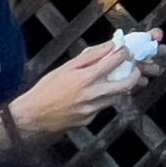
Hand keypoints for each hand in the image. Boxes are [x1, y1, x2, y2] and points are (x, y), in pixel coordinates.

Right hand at [12, 39, 157, 133]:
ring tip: (113, 81)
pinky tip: (92, 96)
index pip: (116, 61)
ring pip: (116, 97)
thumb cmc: (46, 89)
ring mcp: (91, 110)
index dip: (125, 54)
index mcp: (86, 78)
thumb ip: (90, 56)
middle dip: (135, 74)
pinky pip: (102, 108)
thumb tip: (110, 45)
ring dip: (120, 88)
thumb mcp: (66, 67)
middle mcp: (92, 95)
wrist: (30, 117)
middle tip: (134, 69)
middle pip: (126, 84)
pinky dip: (102, 100)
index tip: (126, 51)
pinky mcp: (87, 120)